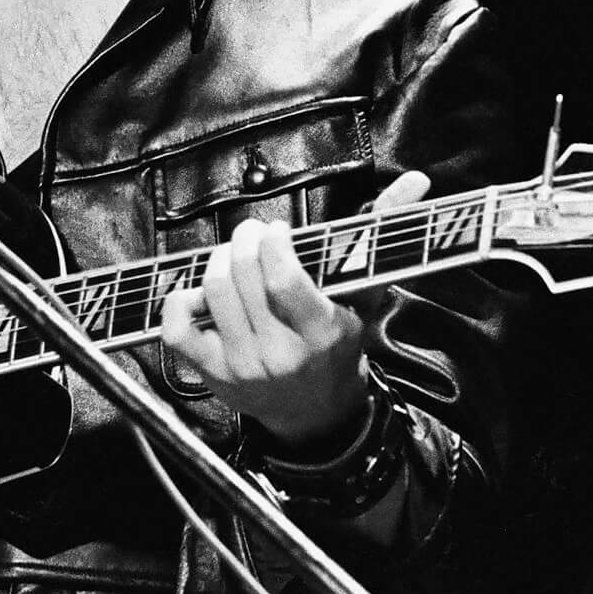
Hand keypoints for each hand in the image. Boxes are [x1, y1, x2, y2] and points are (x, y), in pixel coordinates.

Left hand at [159, 171, 430, 448]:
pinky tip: (201, 292)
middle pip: (242, 279)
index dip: (274, 244)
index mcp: (321, 333)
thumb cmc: (340, 344)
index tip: (279, 230)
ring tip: (233, 257)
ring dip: (218, 262)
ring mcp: (241, 366)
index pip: (284, 280)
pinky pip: (176, 330)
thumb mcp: (366, 296)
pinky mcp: (210, 375)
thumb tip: (416, 181)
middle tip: (253, 233)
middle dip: (244, 241)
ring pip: (212, 294)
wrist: (317, 412)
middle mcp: (279, 353)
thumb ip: (380, 236)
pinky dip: (180, 301)